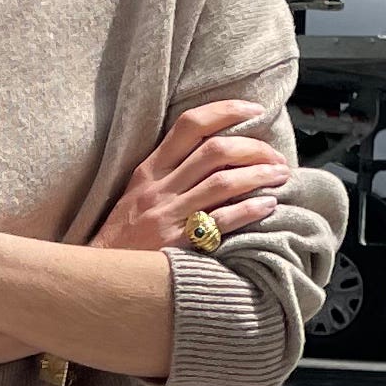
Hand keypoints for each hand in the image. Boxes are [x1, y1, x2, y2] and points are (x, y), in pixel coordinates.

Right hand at [97, 99, 290, 255]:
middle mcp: (160, 188)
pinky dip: (249, 210)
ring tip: (281, 176)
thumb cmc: (125, 234)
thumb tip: (217, 148)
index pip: (190, 124)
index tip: (254, 110)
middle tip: (276, 156)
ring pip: (222, 183)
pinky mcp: (178, 245)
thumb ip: (170, 169)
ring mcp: (169, 216)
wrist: (104, 275)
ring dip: (259, 176)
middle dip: (253, 148)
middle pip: (214, 151)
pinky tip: (268, 206)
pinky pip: (221, 222)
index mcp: (150, 169)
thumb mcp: (138, 191)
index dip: (226, 111)